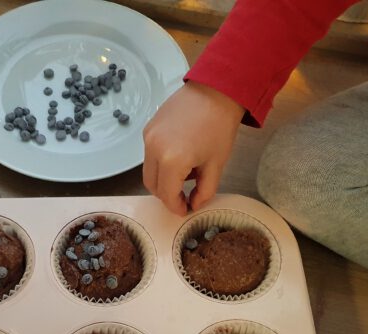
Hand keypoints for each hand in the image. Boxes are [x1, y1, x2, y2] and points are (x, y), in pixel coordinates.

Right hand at [143, 81, 244, 214]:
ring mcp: (147, 138)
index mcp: (172, 161)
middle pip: (152, 185)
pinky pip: (149, 155)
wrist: (215, 90)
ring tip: (185, 172)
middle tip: (184, 195)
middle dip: (167, 195)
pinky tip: (180, 154)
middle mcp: (153, 150)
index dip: (176, 206)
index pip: (166, 195)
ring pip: (149, 171)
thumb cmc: (220, 127)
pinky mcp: (147, 128)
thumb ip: (204, 191)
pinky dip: (160, 162)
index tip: (186, 209)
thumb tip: (193, 205)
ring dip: (163, 179)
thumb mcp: (216, 165)